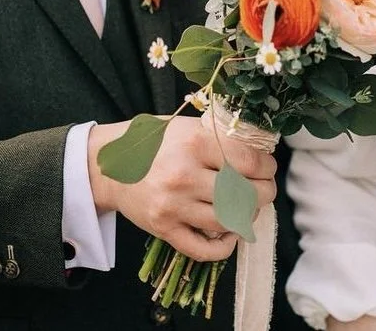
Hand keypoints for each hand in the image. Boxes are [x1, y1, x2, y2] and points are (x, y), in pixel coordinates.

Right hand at [88, 116, 276, 261]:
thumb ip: (219, 138)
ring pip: (230, 221)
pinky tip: (230, 233)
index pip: (250, 162)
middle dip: (264, 193)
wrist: (108, 166)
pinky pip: (204, 249)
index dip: (267, 167)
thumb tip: (260, 154)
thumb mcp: (186, 126)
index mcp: (194, 143)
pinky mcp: (164, 229)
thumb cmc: (152, 143)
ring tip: (247, 207)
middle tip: (263, 189)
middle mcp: (184, 175)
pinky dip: (224, 246)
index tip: (267, 168)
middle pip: (245, 194)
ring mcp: (174, 205)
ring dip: (248, 217)